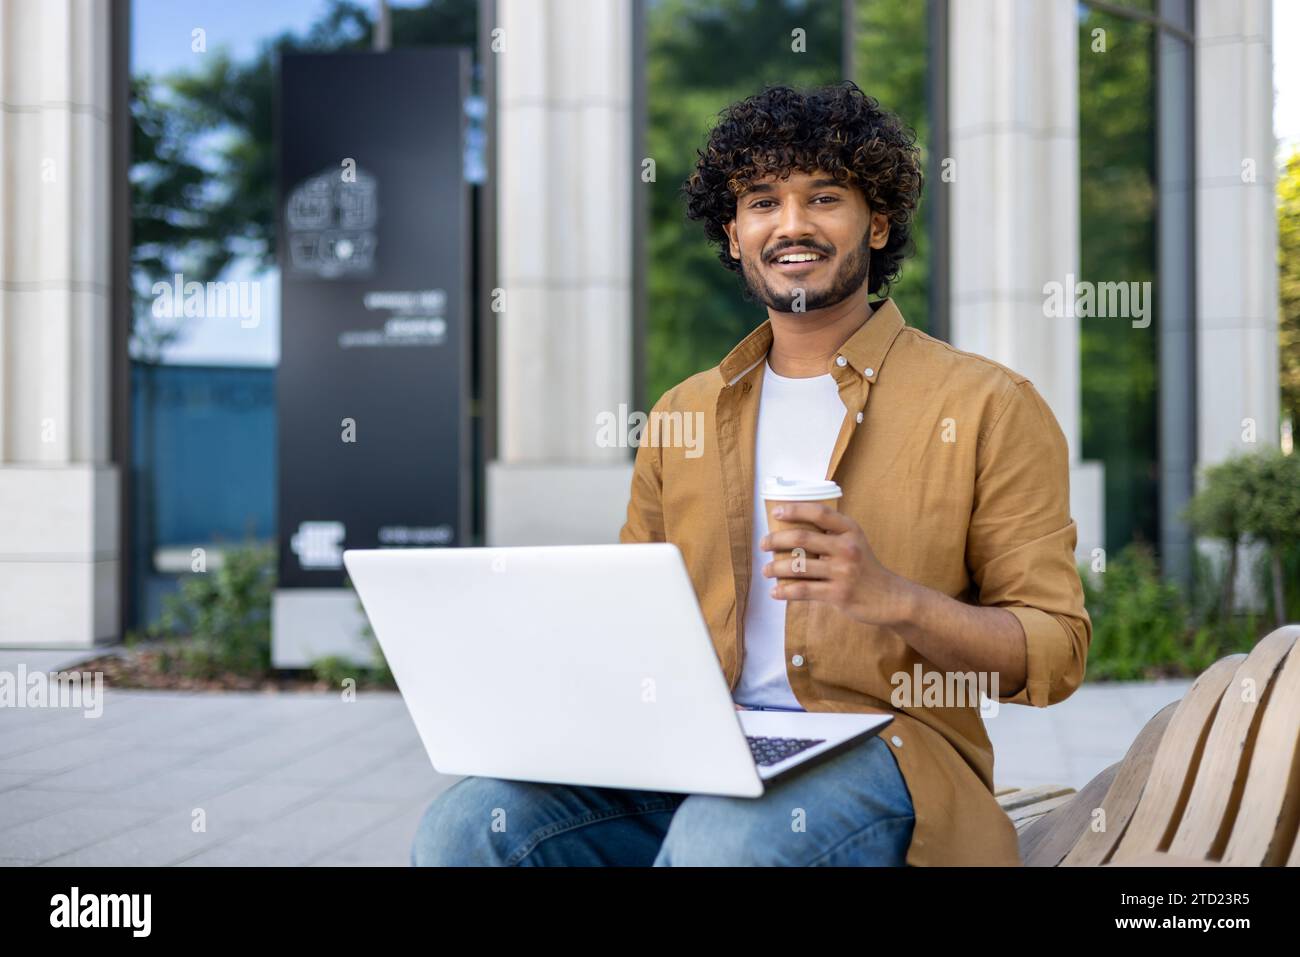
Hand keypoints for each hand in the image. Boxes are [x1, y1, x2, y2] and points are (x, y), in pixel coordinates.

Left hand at [759, 502, 914, 627]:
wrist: (891, 597)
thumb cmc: (866, 568)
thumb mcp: (855, 543)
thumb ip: (832, 535)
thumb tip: (792, 531)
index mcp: (850, 531)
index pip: (819, 513)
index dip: (795, 509)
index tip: (776, 512)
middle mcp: (847, 548)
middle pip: (802, 538)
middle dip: (775, 540)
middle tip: (763, 544)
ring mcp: (843, 572)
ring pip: (798, 566)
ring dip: (775, 568)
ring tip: (766, 570)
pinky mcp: (839, 594)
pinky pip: (803, 591)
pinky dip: (785, 592)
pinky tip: (776, 592)